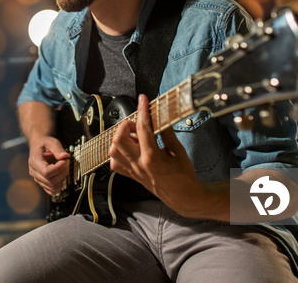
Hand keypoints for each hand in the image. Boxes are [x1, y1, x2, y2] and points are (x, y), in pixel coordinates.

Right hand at [28, 136, 69, 195]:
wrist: (38, 146)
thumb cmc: (44, 144)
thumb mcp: (51, 141)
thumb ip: (57, 148)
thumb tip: (64, 156)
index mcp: (34, 161)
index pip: (46, 172)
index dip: (58, 168)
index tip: (64, 161)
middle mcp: (34, 171)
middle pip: (50, 181)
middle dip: (62, 172)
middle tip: (66, 162)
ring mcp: (37, 178)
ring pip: (52, 186)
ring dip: (62, 178)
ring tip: (64, 167)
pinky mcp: (42, 182)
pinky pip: (51, 191)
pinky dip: (59, 186)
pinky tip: (61, 176)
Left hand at [109, 94, 203, 210]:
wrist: (183, 197)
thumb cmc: (184, 176)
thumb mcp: (179, 152)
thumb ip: (167, 134)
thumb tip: (160, 118)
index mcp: (152, 158)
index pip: (143, 128)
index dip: (142, 110)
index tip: (143, 99)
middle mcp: (139, 164)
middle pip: (119, 139)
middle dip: (126, 126)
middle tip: (139, 124)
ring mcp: (133, 171)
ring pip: (113, 151)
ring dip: (121, 139)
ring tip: (135, 136)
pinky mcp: (131, 176)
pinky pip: (116, 163)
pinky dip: (119, 152)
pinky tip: (131, 149)